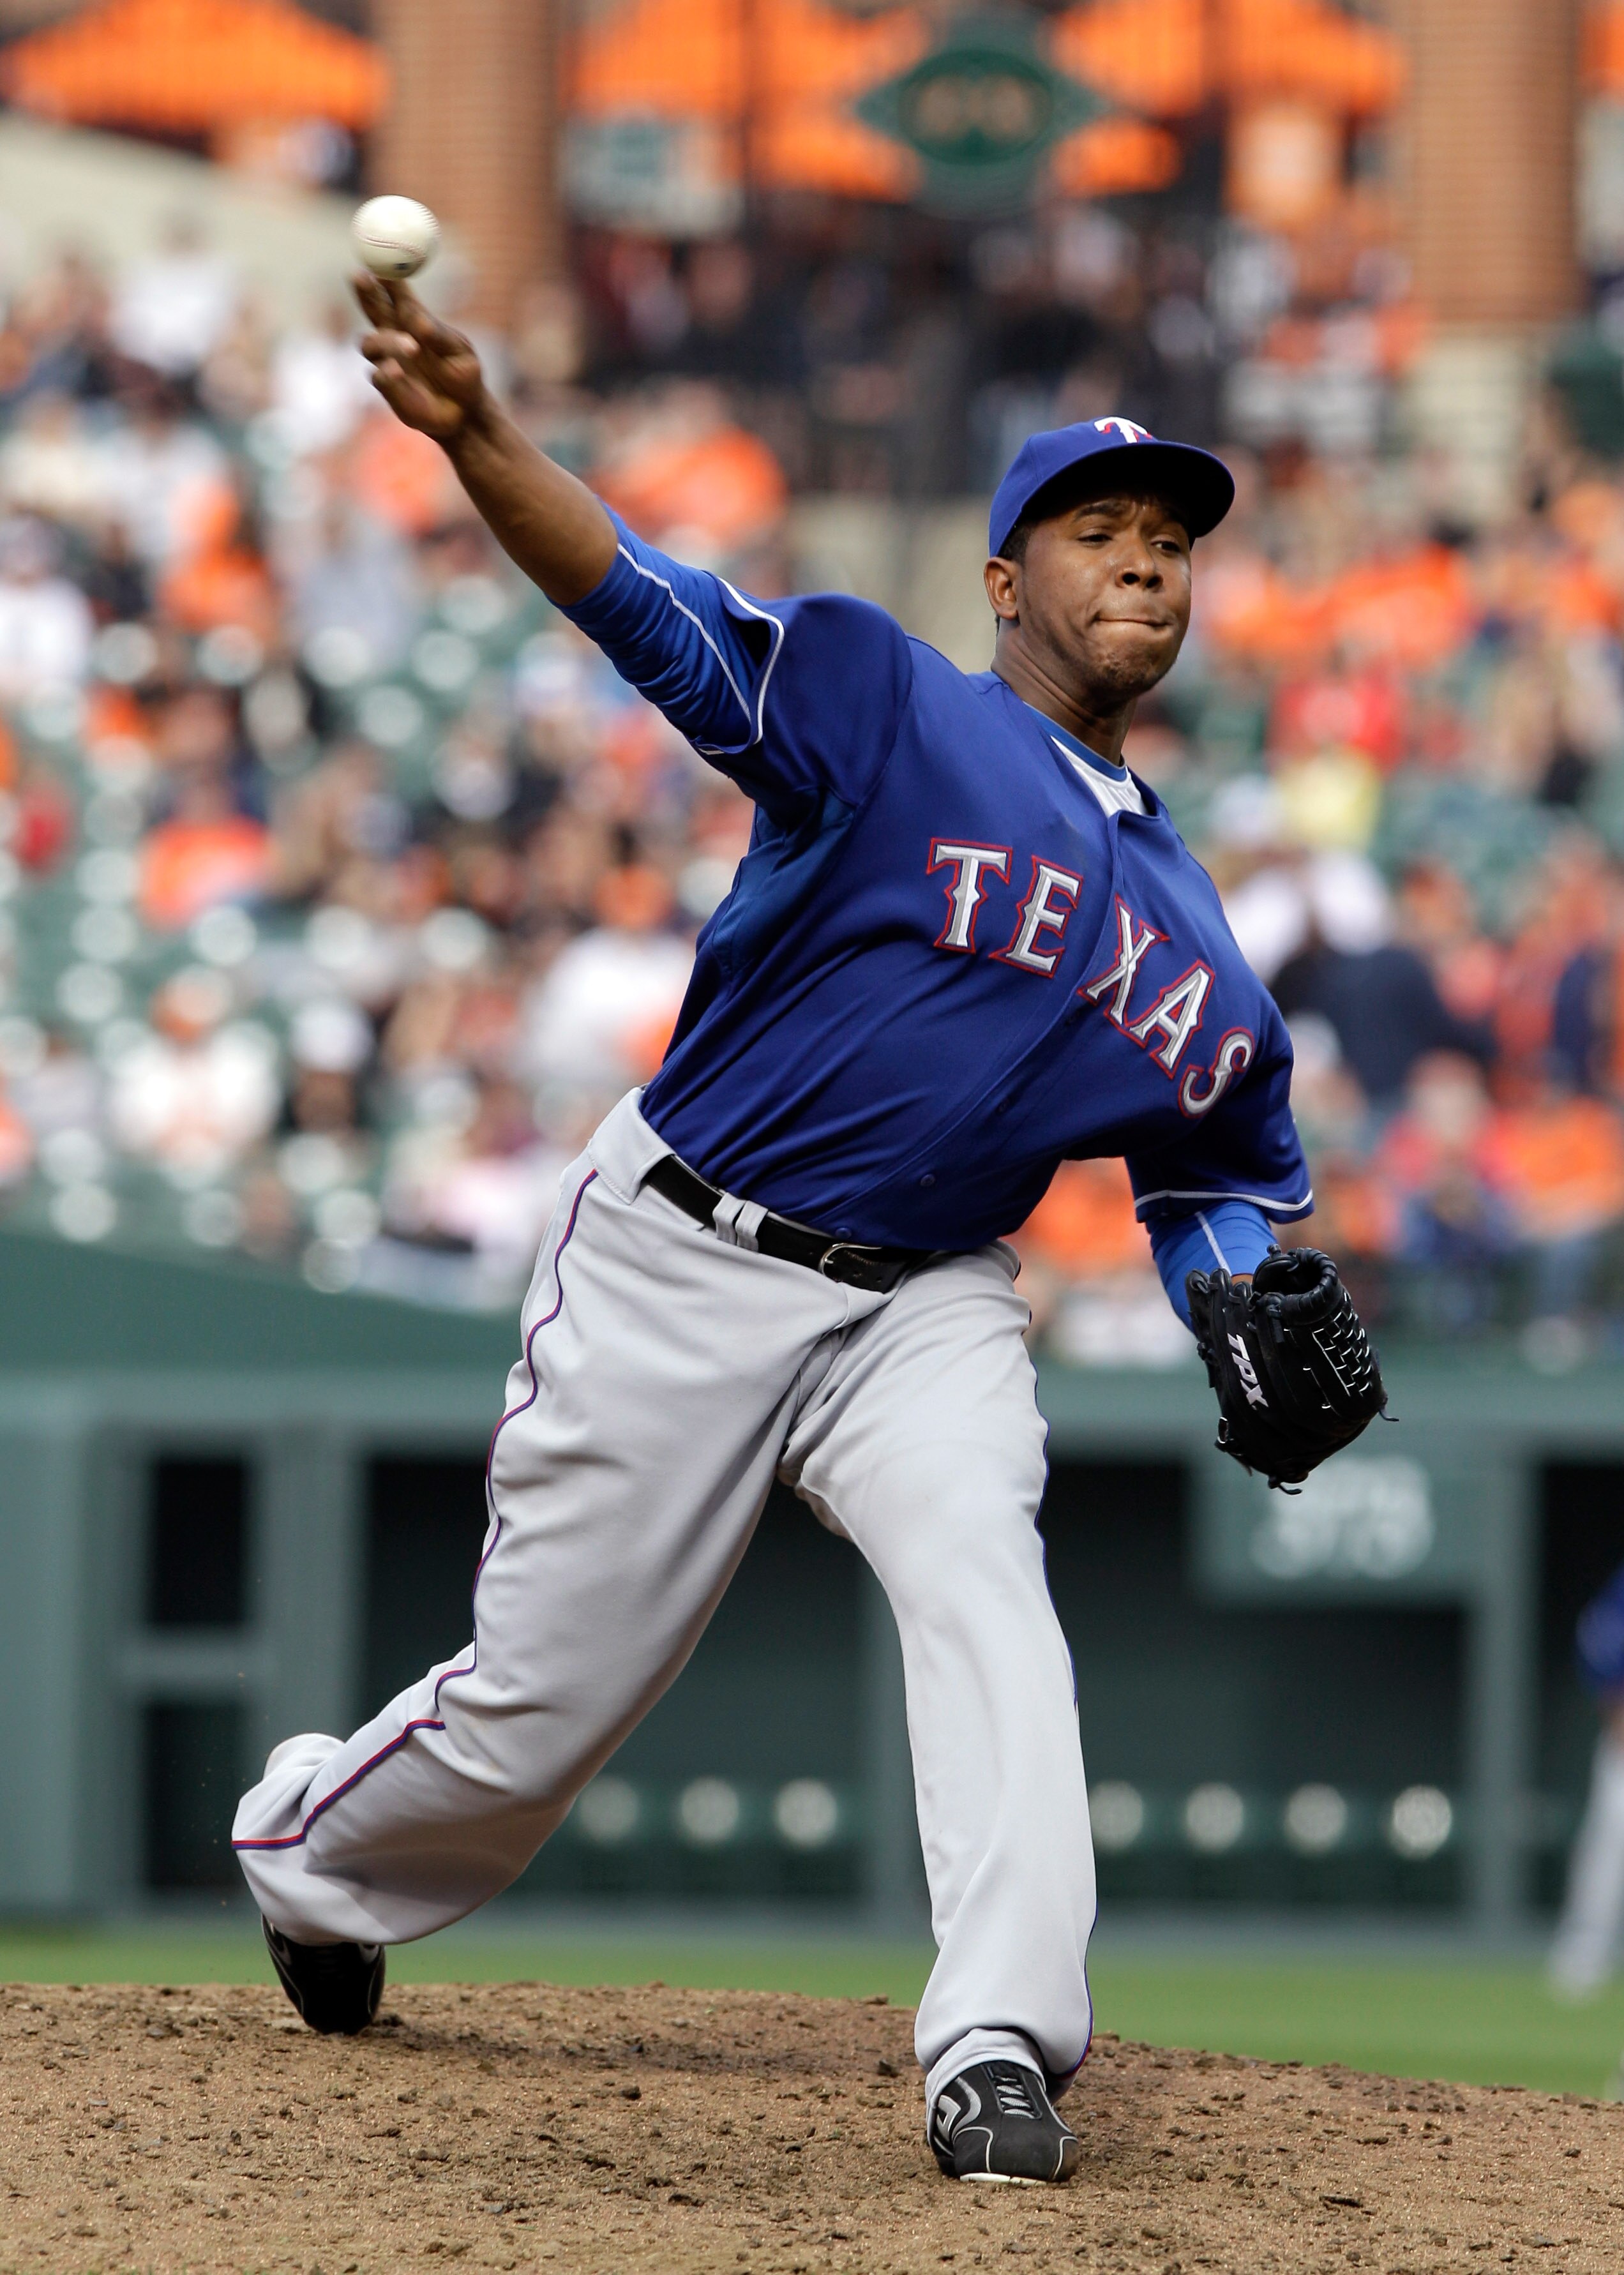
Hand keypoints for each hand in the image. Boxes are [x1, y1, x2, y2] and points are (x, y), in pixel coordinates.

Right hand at [353, 274, 485, 444]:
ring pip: (369, 343)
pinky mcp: (388, 388)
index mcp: (413, 321)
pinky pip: (379, 376)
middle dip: (364, 292)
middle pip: (371, 310)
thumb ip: (439, 336)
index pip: (396, 294)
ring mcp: (388, 361)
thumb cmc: (464, 376)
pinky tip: (398, 371)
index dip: (387, 277)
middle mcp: (395, 337)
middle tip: (360, 276)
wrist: (466, 414)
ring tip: (412, 347)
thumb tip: (418, 322)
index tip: (382, 264)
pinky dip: (388, 372)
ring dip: (386, 341)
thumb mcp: (460, 351)